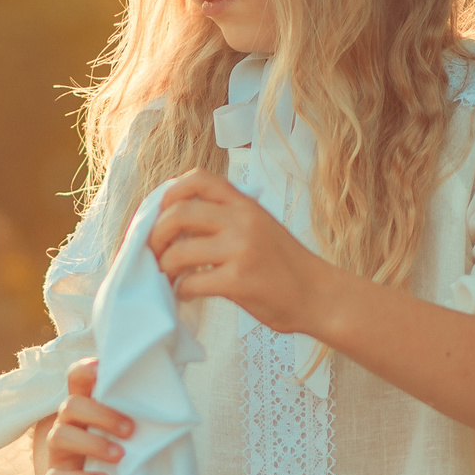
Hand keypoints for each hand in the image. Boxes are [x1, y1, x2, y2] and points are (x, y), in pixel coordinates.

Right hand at [33, 358, 133, 474]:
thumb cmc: (120, 456)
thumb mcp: (128, 433)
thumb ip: (141, 415)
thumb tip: (173, 396)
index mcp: (86, 407)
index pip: (77, 378)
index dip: (86, 370)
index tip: (103, 370)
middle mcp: (67, 424)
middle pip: (70, 405)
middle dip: (100, 414)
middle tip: (130, 430)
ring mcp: (57, 453)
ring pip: (59, 436)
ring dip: (92, 444)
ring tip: (119, 456)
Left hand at [147, 167, 339, 333]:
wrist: (319, 295)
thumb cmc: (285, 265)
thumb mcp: (260, 226)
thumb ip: (227, 218)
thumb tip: (176, 220)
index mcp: (245, 204)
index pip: (198, 179)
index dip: (169, 193)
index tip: (159, 215)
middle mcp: (242, 220)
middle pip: (178, 213)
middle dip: (156, 234)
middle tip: (154, 252)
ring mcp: (241, 250)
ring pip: (179, 251)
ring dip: (164, 266)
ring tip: (168, 276)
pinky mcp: (239, 281)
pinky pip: (191, 282)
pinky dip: (180, 290)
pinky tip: (186, 294)